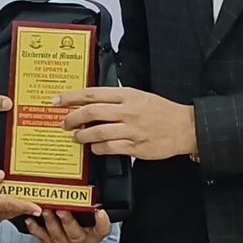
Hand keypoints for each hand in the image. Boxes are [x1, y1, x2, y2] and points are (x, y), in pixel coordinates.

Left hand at [26, 207, 111, 242]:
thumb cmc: (86, 229)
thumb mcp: (94, 220)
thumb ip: (94, 209)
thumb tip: (92, 192)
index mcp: (94, 235)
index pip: (102, 230)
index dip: (102, 222)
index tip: (100, 212)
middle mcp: (79, 242)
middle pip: (74, 233)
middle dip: (67, 220)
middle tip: (61, 210)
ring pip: (56, 235)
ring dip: (49, 222)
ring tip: (45, 211)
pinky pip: (42, 238)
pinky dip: (34, 228)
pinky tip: (30, 219)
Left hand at [57, 87, 195, 160]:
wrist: (185, 126)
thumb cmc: (162, 111)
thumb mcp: (140, 96)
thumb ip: (117, 99)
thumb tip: (91, 103)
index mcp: (127, 95)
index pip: (92, 94)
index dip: (71, 97)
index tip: (57, 100)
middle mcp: (128, 111)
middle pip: (91, 112)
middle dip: (72, 119)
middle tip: (64, 123)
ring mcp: (132, 130)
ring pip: (98, 132)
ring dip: (83, 136)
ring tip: (77, 137)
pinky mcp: (136, 147)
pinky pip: (110, 148)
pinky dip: (98, 149)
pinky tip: (95, 148)